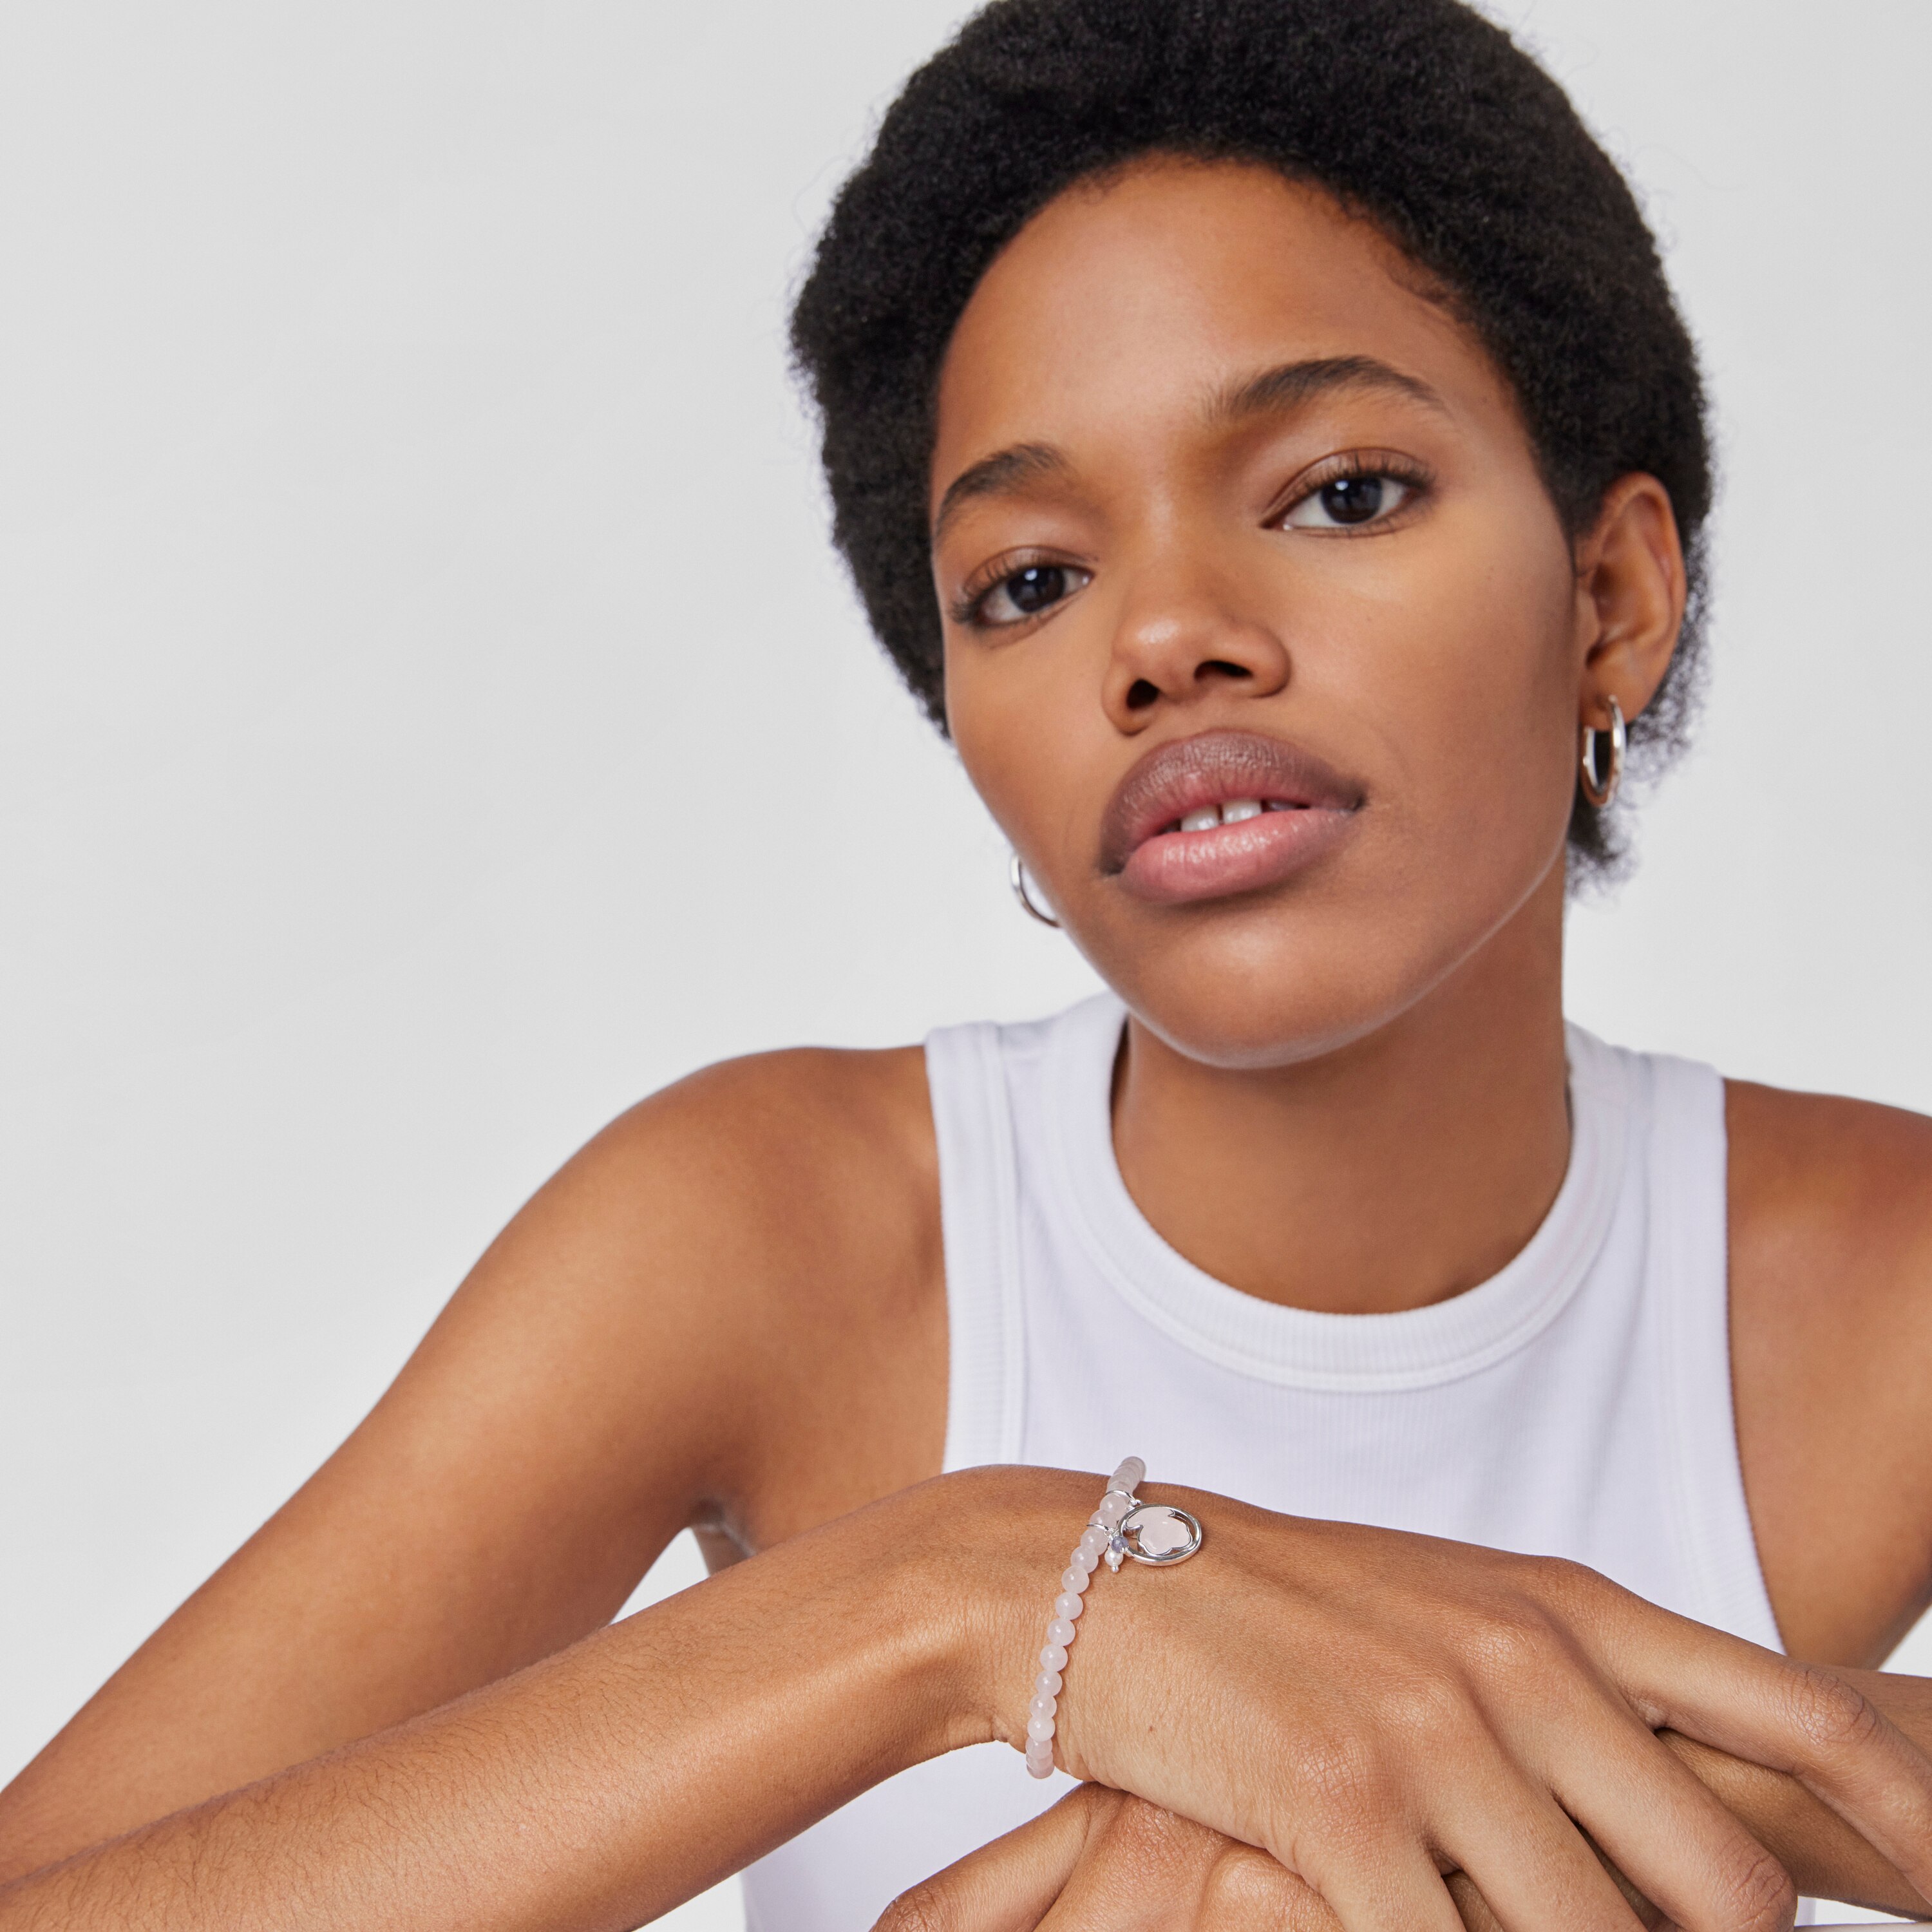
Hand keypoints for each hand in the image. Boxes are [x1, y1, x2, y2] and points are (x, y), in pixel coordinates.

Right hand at [965, 1470, 1931, 1931]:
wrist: (1089, 1575)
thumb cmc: (1281, 1609)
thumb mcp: (1453, 1614)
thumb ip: (1581, 1694)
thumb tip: (1705, 1838)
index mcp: (1568, 1606)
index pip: (1811, 1719)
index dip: (1916, 1820)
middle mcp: (1527, 1659)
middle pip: (1731, 1887)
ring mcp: (1437, 1732)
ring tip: (1473, 1921)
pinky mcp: (1341, 1808)